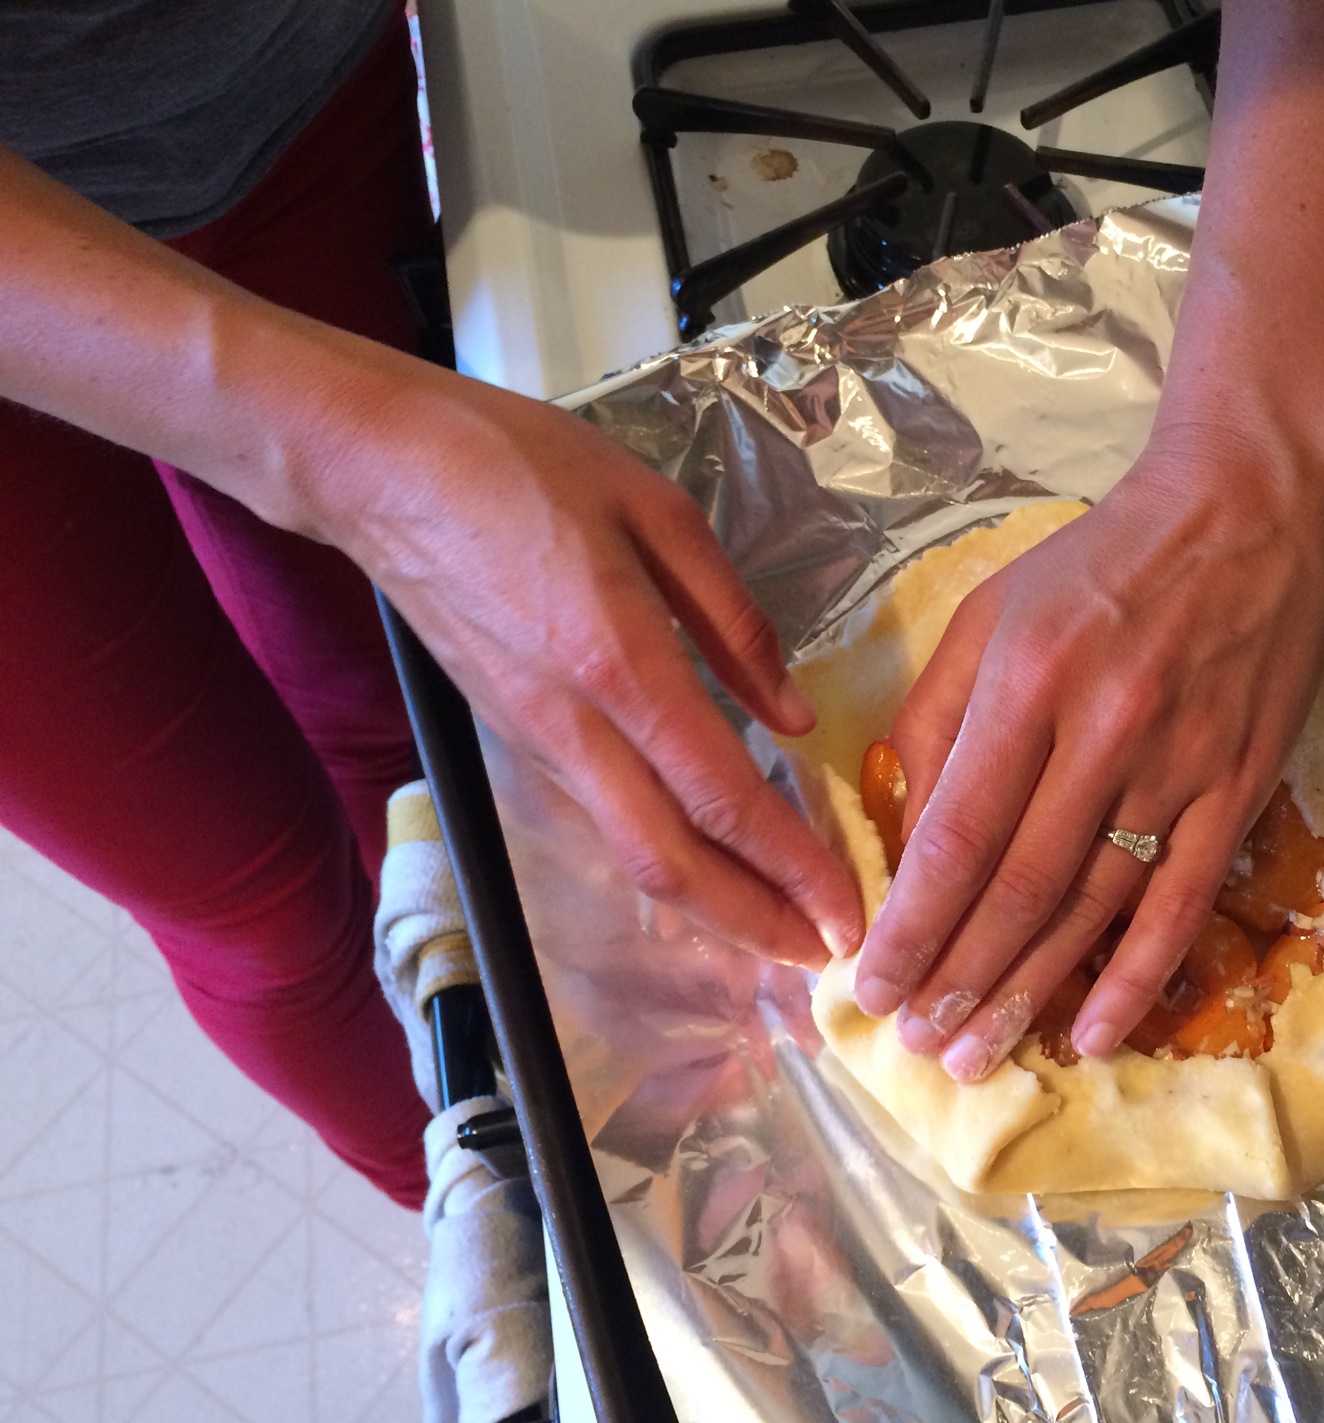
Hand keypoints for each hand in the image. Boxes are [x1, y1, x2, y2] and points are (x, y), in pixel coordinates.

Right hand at [308, 361, 864, 966]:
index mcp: (620, 661)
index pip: (722, 795)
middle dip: (755, 924)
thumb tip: (794, 715)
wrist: (375, 468)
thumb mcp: (655, 509)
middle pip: (670, 863)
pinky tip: (712, 866)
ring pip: (630, 856)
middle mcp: (575, 725)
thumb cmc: (518, 464)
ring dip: (712, 907)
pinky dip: (666, 862)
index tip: (847, 911)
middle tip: (826, 958)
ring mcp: (537, 741)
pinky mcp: (517, 738)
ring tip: (783, 929)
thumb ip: (733, 619)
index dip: (792, 865)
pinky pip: (603, 821)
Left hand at [849, 430, 1323, 1078]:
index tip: (873, 988)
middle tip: (918, 1047)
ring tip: (980, 1054)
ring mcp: (1180, 767)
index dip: (913, 924)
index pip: (957, 833)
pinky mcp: (1239, 789)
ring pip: (1094, 908)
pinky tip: (1094, 1034)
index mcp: (1028, 682)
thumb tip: (904, 828)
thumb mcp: (992, 610)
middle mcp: (1103, 732)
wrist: (1246, 509)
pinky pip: (1182, 904)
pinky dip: (1138, 978)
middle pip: (1020, 887)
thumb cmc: (1101, 562)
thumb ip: (938, 716)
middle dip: (959, 978)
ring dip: (1030, 992)